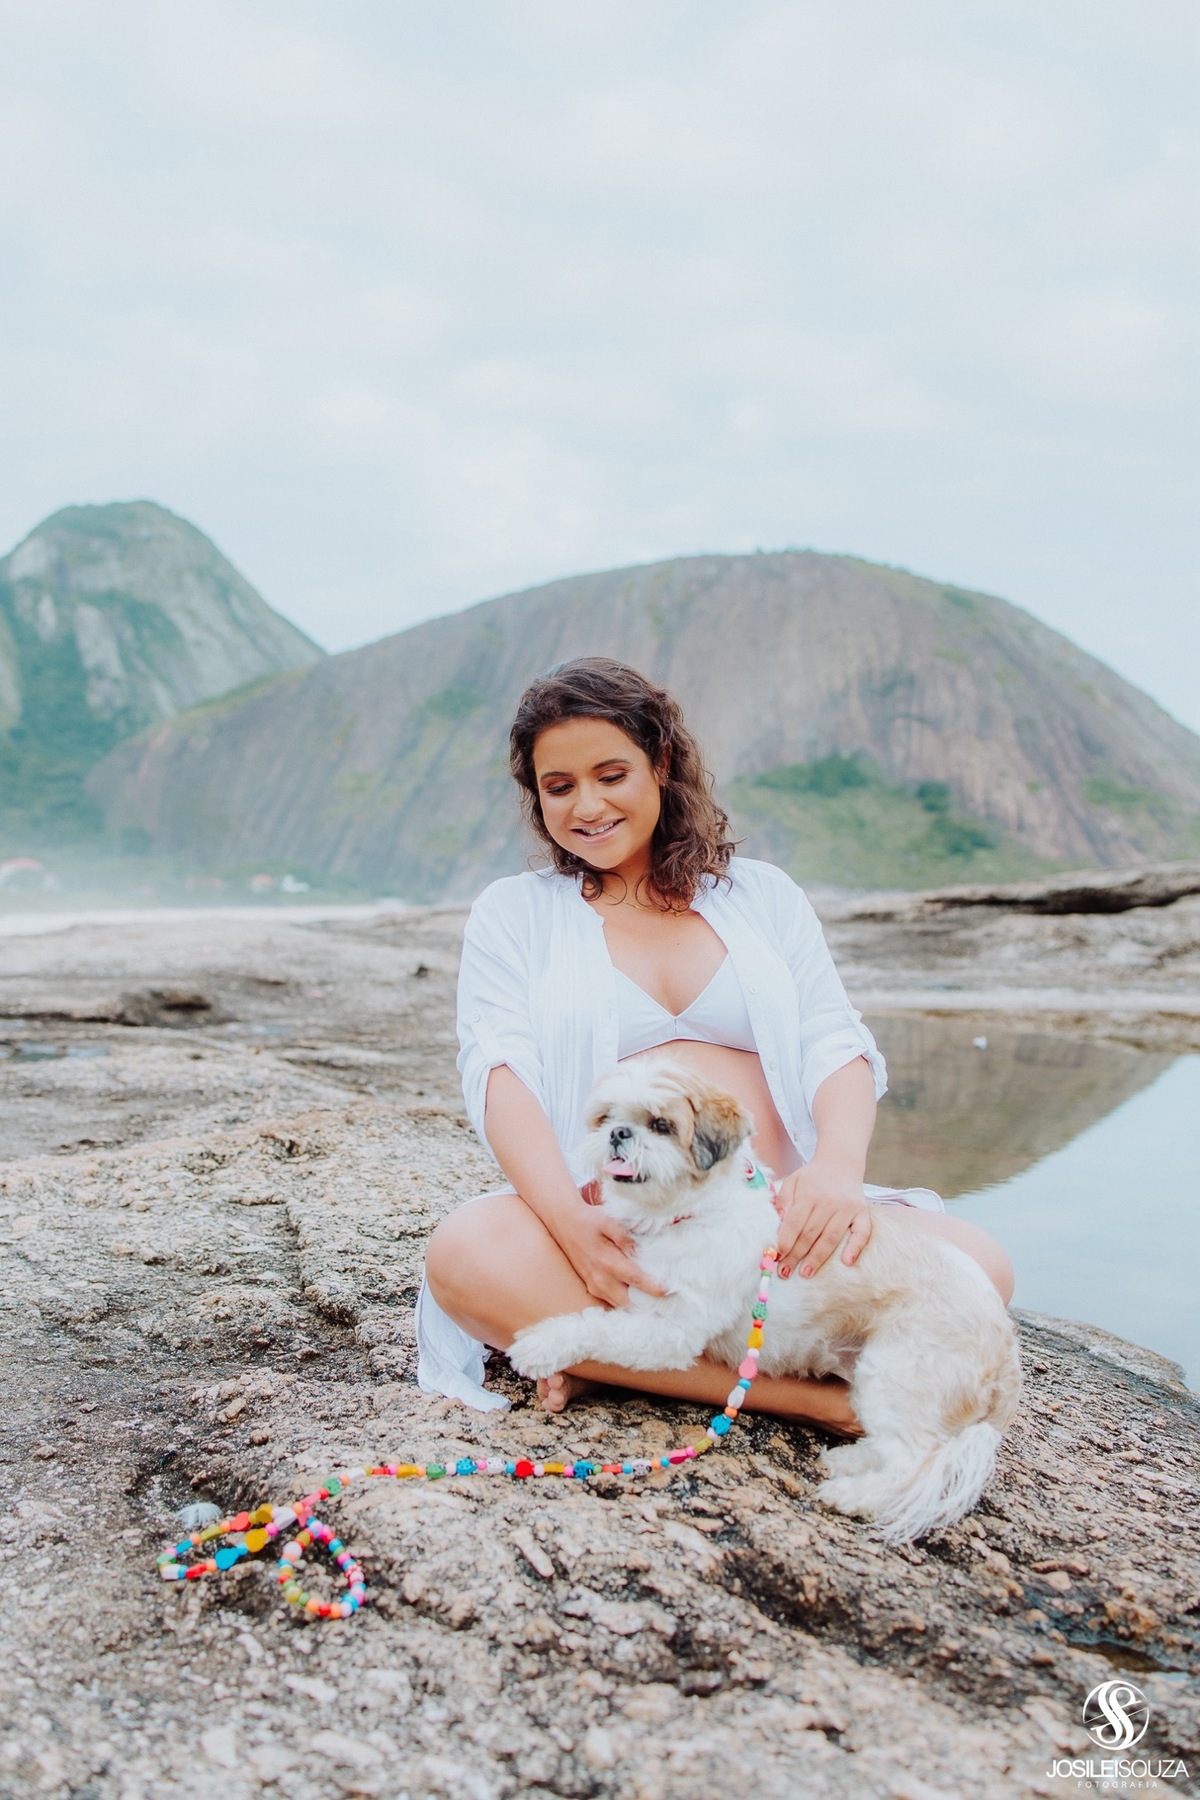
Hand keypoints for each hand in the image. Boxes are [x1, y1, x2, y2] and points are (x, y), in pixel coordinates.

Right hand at [557, 1199, 667, 1308]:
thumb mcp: (607, 1221)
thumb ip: (624, 1236)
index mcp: (607, 1262)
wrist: (565, 1224)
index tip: (671, 1291)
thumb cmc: (589, 1220)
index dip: (654, 1288)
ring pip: (620, 1305)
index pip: (636, 1279)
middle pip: (629, 1302)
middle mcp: (600, 1279)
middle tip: (667, 1305)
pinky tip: (638, 1298)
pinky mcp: (591, 1287)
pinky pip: (611, 1301)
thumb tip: (638, 1250)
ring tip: (656, 1304)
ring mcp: (594, 1286)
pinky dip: (625, 1302)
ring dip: (636, 1305)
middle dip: (647, 1305)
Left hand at [773, 1158, 871, 1278]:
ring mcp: (847, 1208)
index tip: (776, 1256)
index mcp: (809, 1194)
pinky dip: (856, 1247)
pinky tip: (847, 1261)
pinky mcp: (862, 1212)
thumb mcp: (792, 1181)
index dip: (785, 1241)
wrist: (840, 1162)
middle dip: (796, 1255)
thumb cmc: (812, 1177)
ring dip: (818, 1258)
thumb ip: (783, 1200)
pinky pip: (862, 1232)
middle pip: (810, 1234)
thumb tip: (779, 1222)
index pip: (794, 1223)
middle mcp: (829, 1201)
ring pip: (831, 1237)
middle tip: (785, 1272)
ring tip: (806, 1273)